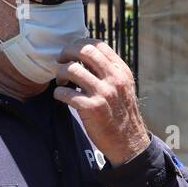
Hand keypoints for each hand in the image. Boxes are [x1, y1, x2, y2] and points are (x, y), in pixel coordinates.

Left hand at [52, 38, 150, 167]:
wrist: (129, 142)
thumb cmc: (121, 114)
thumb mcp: (122, 88)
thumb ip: (108, 71)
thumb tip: (84, 55)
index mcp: (121, 71)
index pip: (97, 45)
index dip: (79, 44)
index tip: (71, 53)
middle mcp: (114, 79)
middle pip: (84, 51)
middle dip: (66, 53)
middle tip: (61, 62)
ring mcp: (103, 93)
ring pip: (71, 69)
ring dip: (60, 74)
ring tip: (61, 82)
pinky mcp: (92, 109)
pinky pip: (65, 93)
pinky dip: (58, 94)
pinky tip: (61, 97)